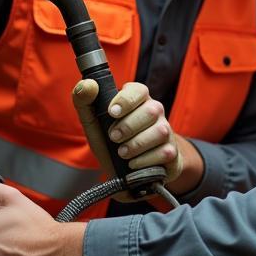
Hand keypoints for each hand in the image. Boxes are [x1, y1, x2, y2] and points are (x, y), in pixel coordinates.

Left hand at [72, 80, 202, 196]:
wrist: (127, 171)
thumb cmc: (110, 141)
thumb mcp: (93, 122)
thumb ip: (84, 101)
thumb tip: (88, 84)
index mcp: (137, 99)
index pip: (139, 90)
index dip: (126, 100)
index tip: (112, 112)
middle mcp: (155, 111)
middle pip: (151, 111)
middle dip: (128, 126)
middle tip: (113, 137)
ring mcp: (166, 131)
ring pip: (159, 131)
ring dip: (136, 144)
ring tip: (122, 152)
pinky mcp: (171, 151)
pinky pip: (164, 152)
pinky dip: (144, 160)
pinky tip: (132, 163)